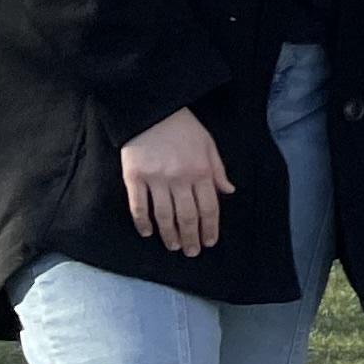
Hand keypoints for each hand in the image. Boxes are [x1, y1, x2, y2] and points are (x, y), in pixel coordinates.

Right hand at [119, 110, 231, 258]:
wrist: (151, 110)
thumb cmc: (183, 127)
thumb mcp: (208, 145)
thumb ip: (218, 170)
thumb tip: (229, 191)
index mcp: (201, 171)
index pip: (209, 207)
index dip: (210, 228)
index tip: (209, 242)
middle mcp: (180, 179)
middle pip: (188, 216)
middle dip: (191, 237)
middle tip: (191, 252)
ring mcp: (156, 179)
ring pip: (164, 215)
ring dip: (169, 234)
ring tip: (173, 246)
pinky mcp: (134, 177)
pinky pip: (138, 205)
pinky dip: (142, 222)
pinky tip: (147, 232)